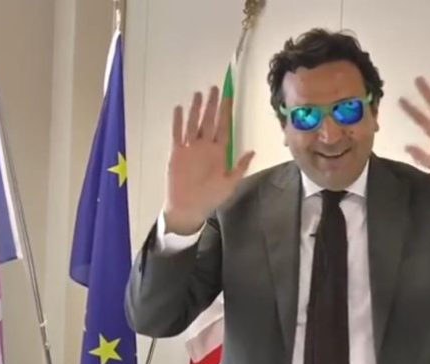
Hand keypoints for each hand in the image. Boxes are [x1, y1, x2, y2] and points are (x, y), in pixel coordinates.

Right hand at [164, 86, 254, 234]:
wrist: (189, 208)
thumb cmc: (210, 197)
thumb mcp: (230, 183)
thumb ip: (240, 166)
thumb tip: (252, 151)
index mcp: (219, 152)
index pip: (224, 127)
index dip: (226, 113)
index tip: (229, 98)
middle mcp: (205, 146)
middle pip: (210, 121)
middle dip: (213, 105)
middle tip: (216, 88)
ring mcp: (191, 148)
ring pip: (194, 123)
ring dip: (197, 109)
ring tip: (199, 94)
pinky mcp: (177, 153)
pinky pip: (177, 134)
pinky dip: (178, 122)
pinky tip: (179, 109)